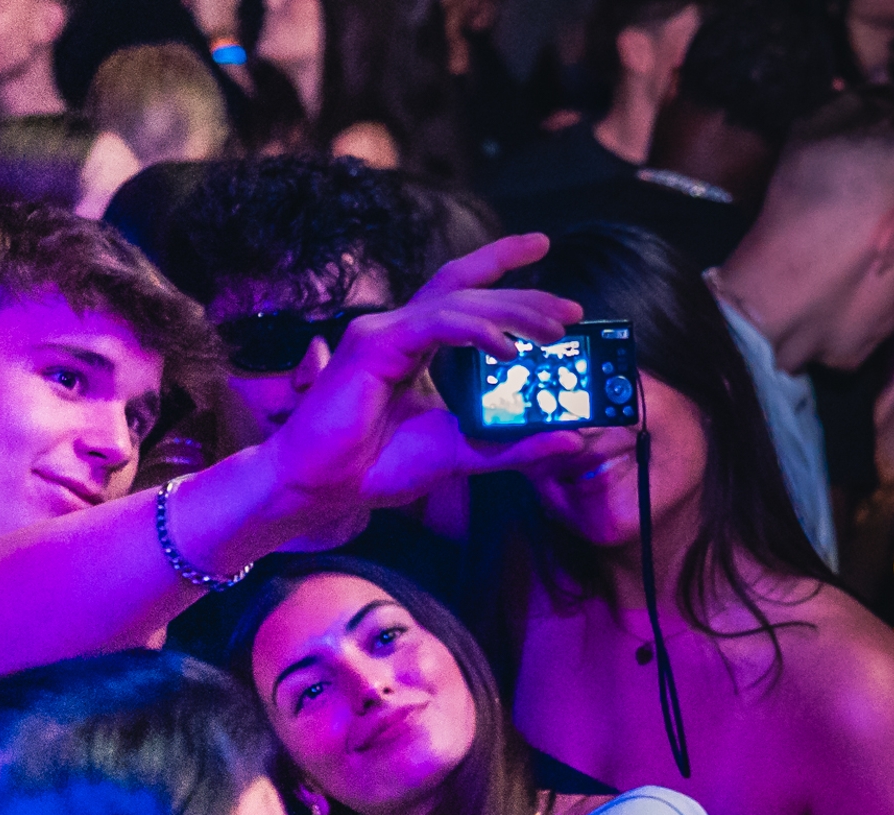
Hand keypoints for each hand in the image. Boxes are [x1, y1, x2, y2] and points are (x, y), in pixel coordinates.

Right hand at [266, 233, 581, 525]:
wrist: (321, 488)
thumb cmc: (375, 466)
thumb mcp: (460, 455)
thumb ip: (512, 445)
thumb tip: (569, 439)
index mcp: (417, 347)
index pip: (463, 293)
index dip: (501, 266)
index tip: (544, 246)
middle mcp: (400, 330)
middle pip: (470, 292)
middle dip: (524, 295)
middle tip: (571, 309)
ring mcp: (383, 332)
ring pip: (458, 303)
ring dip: (510, 312)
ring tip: (554, 332)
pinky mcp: (372, 345)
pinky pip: (434, 325)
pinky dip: (475, 331)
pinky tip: (507, 348)